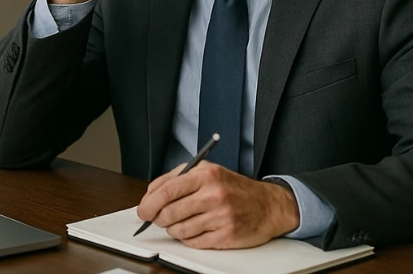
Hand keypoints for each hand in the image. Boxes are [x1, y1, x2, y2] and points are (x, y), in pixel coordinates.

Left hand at [136, 162, 299, 248]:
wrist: (268, 205)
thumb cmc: (234, 188)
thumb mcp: (208, 171)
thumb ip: (177, 178)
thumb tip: (150, 194)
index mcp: (206, 175)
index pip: (167, 190)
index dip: (149, 203)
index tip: (143, 210)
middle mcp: (213, 194)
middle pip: (169, 213)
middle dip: (158, 219)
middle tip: (159, 218)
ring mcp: (220, 216)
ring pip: (179, 230)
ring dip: (174, 229)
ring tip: (183, 222)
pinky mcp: (225, 236)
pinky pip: (193, 242)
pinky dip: (189, 238)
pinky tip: (197, 229)